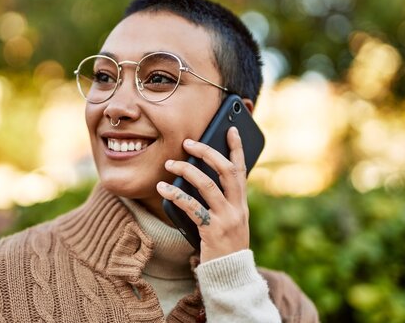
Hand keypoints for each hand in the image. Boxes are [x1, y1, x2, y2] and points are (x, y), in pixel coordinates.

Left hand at [156, 126, 249, 262]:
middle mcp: (238, 208)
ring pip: (207, 185)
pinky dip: (175, 195)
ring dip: (187, 170)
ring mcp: (226, 219)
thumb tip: (199, 176)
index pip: (241, 169)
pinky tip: (162, 189)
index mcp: (242, 204)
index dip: (236, 148)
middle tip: (188, 142)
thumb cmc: (225, 246)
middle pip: (226, 170)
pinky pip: (191, 207)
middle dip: (207, 152)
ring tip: (169, 164)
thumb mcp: (229, 221)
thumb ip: (221, 201)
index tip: (230, 129)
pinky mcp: (212, 231)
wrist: (230, 276)